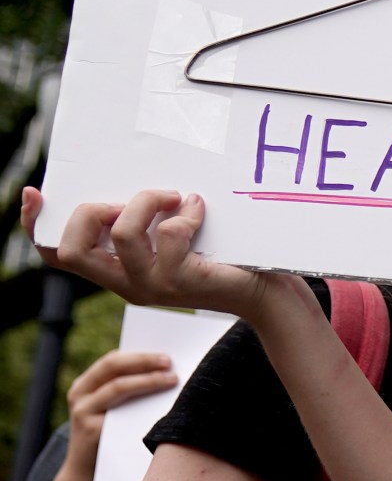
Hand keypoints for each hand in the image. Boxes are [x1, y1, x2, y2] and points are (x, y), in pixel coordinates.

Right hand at [23, 188, 285, 320]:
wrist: (267, 294)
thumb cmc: (224, 259)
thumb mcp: (174, 240)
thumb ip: (146, 223)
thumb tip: (126, 186)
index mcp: (117, 272)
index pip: (59, 255)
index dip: (37, 227)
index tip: (35, 193)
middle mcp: (127, 285)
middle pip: (72, 249)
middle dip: (91, 210)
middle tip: (129, 201)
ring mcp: (153, 287)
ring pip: (122, 234)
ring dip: (146, 202)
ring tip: (173, 196)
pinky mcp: (182, 282)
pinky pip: (169, 236)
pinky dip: (184, 213)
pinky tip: (199, 209)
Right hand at [51, 350, 180, 480]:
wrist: (88, 475)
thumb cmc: (110, 438)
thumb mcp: (112, 412)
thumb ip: (127, 392)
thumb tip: (167, 371)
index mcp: (84, 385)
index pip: (112, 360)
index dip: (139, 354)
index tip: (166, 354)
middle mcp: (79, 395)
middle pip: (114, 367)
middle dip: (144, 362)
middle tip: (170, 362)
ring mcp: (83, 411)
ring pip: (118, 387)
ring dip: (149, 380)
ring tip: (173, 379)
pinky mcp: (92, 430)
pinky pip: (122, 413)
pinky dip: (145, 405)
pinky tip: (164, 405)